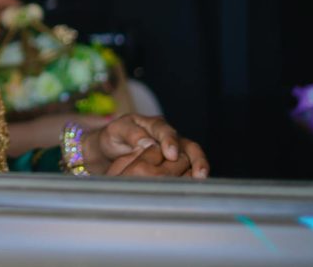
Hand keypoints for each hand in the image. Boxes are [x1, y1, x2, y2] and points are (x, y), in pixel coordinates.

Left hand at [80, 113, 208, 178]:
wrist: (110, 149)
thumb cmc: (114, 137)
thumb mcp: (117, 131)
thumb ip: (131, 134)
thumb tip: (148, 143)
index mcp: (153, 125)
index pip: (165, 131)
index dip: (170, 142)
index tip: (171, 155)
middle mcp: (168, 136)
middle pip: (187, 144)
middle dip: (195, 158)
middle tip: (199, 172)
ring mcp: (174, 150)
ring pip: (192, 157)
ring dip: (199, 168)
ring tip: (202, 181)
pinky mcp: (174, 165)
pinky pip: (187, 170)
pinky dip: (192, 178)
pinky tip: (194, 188)